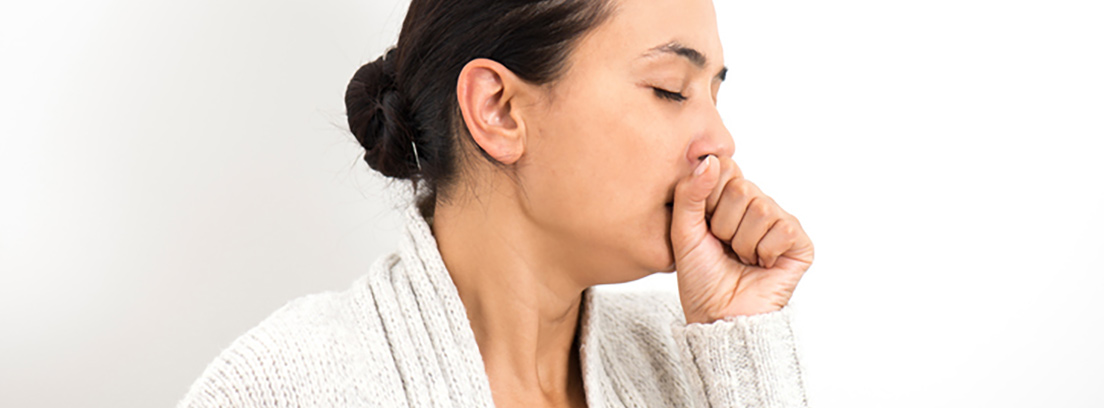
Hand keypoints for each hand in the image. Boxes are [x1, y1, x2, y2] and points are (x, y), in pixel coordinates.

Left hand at [670, 155, 813, 323]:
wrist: (718, 315)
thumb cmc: (700, 276)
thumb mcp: (683, 231)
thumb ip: (690, 193)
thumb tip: (711, 160)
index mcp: (730, 198)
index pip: (725, 168)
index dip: (709, 199)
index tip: (705, 226)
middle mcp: (757, 204)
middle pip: (742, 188)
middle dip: (724, 225)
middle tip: (724, 247)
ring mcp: (780, 222)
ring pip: (762, 209)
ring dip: (743, 242)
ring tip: (741, 259)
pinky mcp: (800, 243)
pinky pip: (783, 229)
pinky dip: (765, 252)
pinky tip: (761, 265)